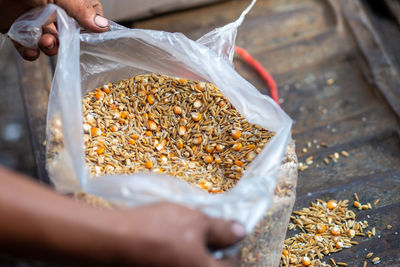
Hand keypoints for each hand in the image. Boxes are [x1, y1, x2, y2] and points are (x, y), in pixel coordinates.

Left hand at [0, 0, 108, 60]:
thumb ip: (81, 10)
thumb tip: (103, 27)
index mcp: (67, 0)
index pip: (88, 14)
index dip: (91, 26)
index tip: (90, 34)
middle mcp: (54, 10)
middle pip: (70, 34)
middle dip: (67, 41)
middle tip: (62, 39)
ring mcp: (36, 21)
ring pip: (51, 42)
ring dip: (49, 47)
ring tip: (43, 41)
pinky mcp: (19, 32)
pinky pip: (29, 48)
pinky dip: (31, 53)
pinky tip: (31, 51)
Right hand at [108, 203, 244, 266]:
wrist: (112, 241)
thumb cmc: (159, 230)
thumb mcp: (195, 221)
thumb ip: (222, 229)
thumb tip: (241, 231)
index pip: (233, 265)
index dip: (232, 246)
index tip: (226, 231)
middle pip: (210, 266)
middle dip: (211, 247)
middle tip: (203, 228)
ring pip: (191, 264)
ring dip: (194, 250)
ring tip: (184, 230)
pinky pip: (175, 264)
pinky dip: (178, 253)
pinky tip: (169, 238)